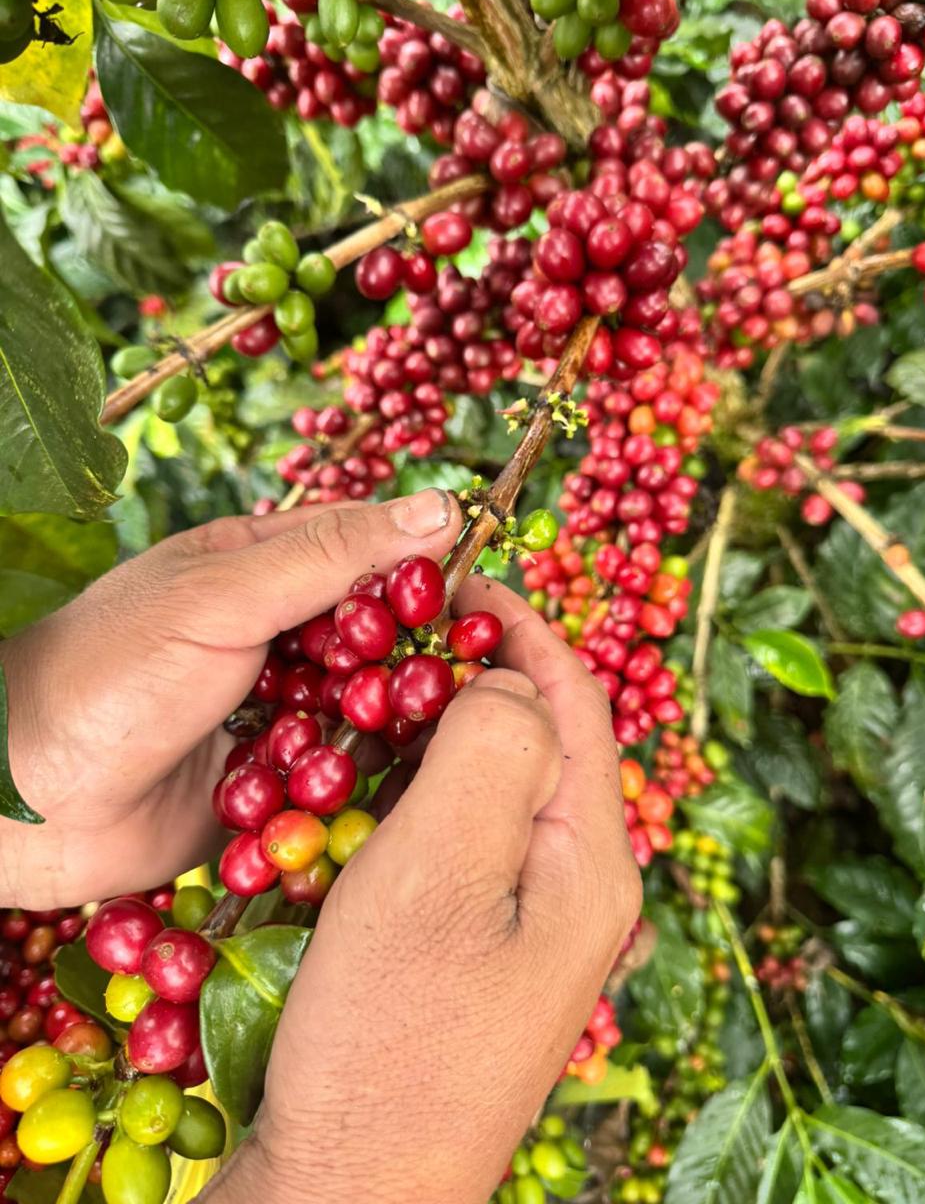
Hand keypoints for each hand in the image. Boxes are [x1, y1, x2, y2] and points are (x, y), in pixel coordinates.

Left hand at [0, 489, 460, 906]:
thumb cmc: (110, 674)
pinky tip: (407, 794)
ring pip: (368, 712)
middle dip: (428, 660)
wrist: (21, 799)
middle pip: (381, 637)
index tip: (495, 600)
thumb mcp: (223, 596)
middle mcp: (275, 637)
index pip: (373, 552)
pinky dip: (365, 784)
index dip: (437, 569)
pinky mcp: (270, 786)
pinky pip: (338, 780)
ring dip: (400, 726)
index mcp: (259, 568)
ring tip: (455, 744)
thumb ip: (331, 556)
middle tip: (487, 686)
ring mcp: (274, 713)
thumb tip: (439, 508)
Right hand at [205, 577, 640, 1203]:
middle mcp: (579, 893)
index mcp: (592, 863)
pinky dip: (423, 795)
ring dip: (445, 734)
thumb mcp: (439, 868)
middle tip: (403, 632)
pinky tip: (370, 790)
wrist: (350, 1189)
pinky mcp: (480, 957)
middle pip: (543, 744)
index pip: (578, 702)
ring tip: (379, 695)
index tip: (459, 576)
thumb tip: (511, 679)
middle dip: (481, 675)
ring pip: (498, 792)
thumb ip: (492, 749)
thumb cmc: (390, 1032)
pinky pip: (464, 845)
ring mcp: (531, 930)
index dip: (524, 625)